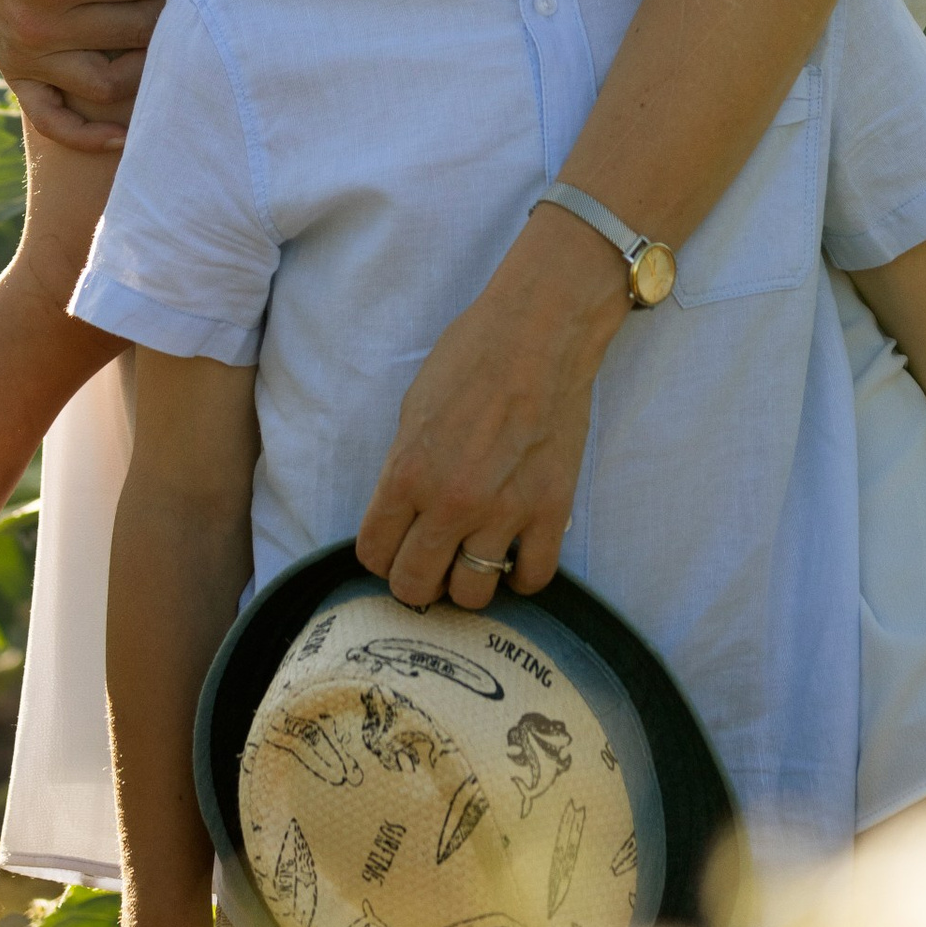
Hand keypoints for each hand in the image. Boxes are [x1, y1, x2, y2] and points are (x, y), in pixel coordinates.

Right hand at [0, 0, 181, 149]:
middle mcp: (42, 21)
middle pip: (137, 27)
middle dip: (179, 7)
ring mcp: (28, 55)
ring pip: (106, 83)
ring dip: (148, 71)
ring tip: (177, 50)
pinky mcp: (17, 74)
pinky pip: (53, 119)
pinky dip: (89, 135)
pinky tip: (126, 133)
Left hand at [354, 205, 621, 608]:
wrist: (539, 331)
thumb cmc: (471, 355)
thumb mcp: (412, 408)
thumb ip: (404, 469)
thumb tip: (402, 515)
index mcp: (407, 473)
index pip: (374, 553)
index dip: (380, 555)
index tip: (394, 547)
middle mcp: (451, 502)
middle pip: (416, 586)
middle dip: (416, 581)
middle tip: (430, 562)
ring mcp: (504, 511)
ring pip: (472, 595)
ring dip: (467, 582)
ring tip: (472, 558)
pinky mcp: (551, 509)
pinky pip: (532, 578)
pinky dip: (520, 575)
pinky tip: (514, 554)